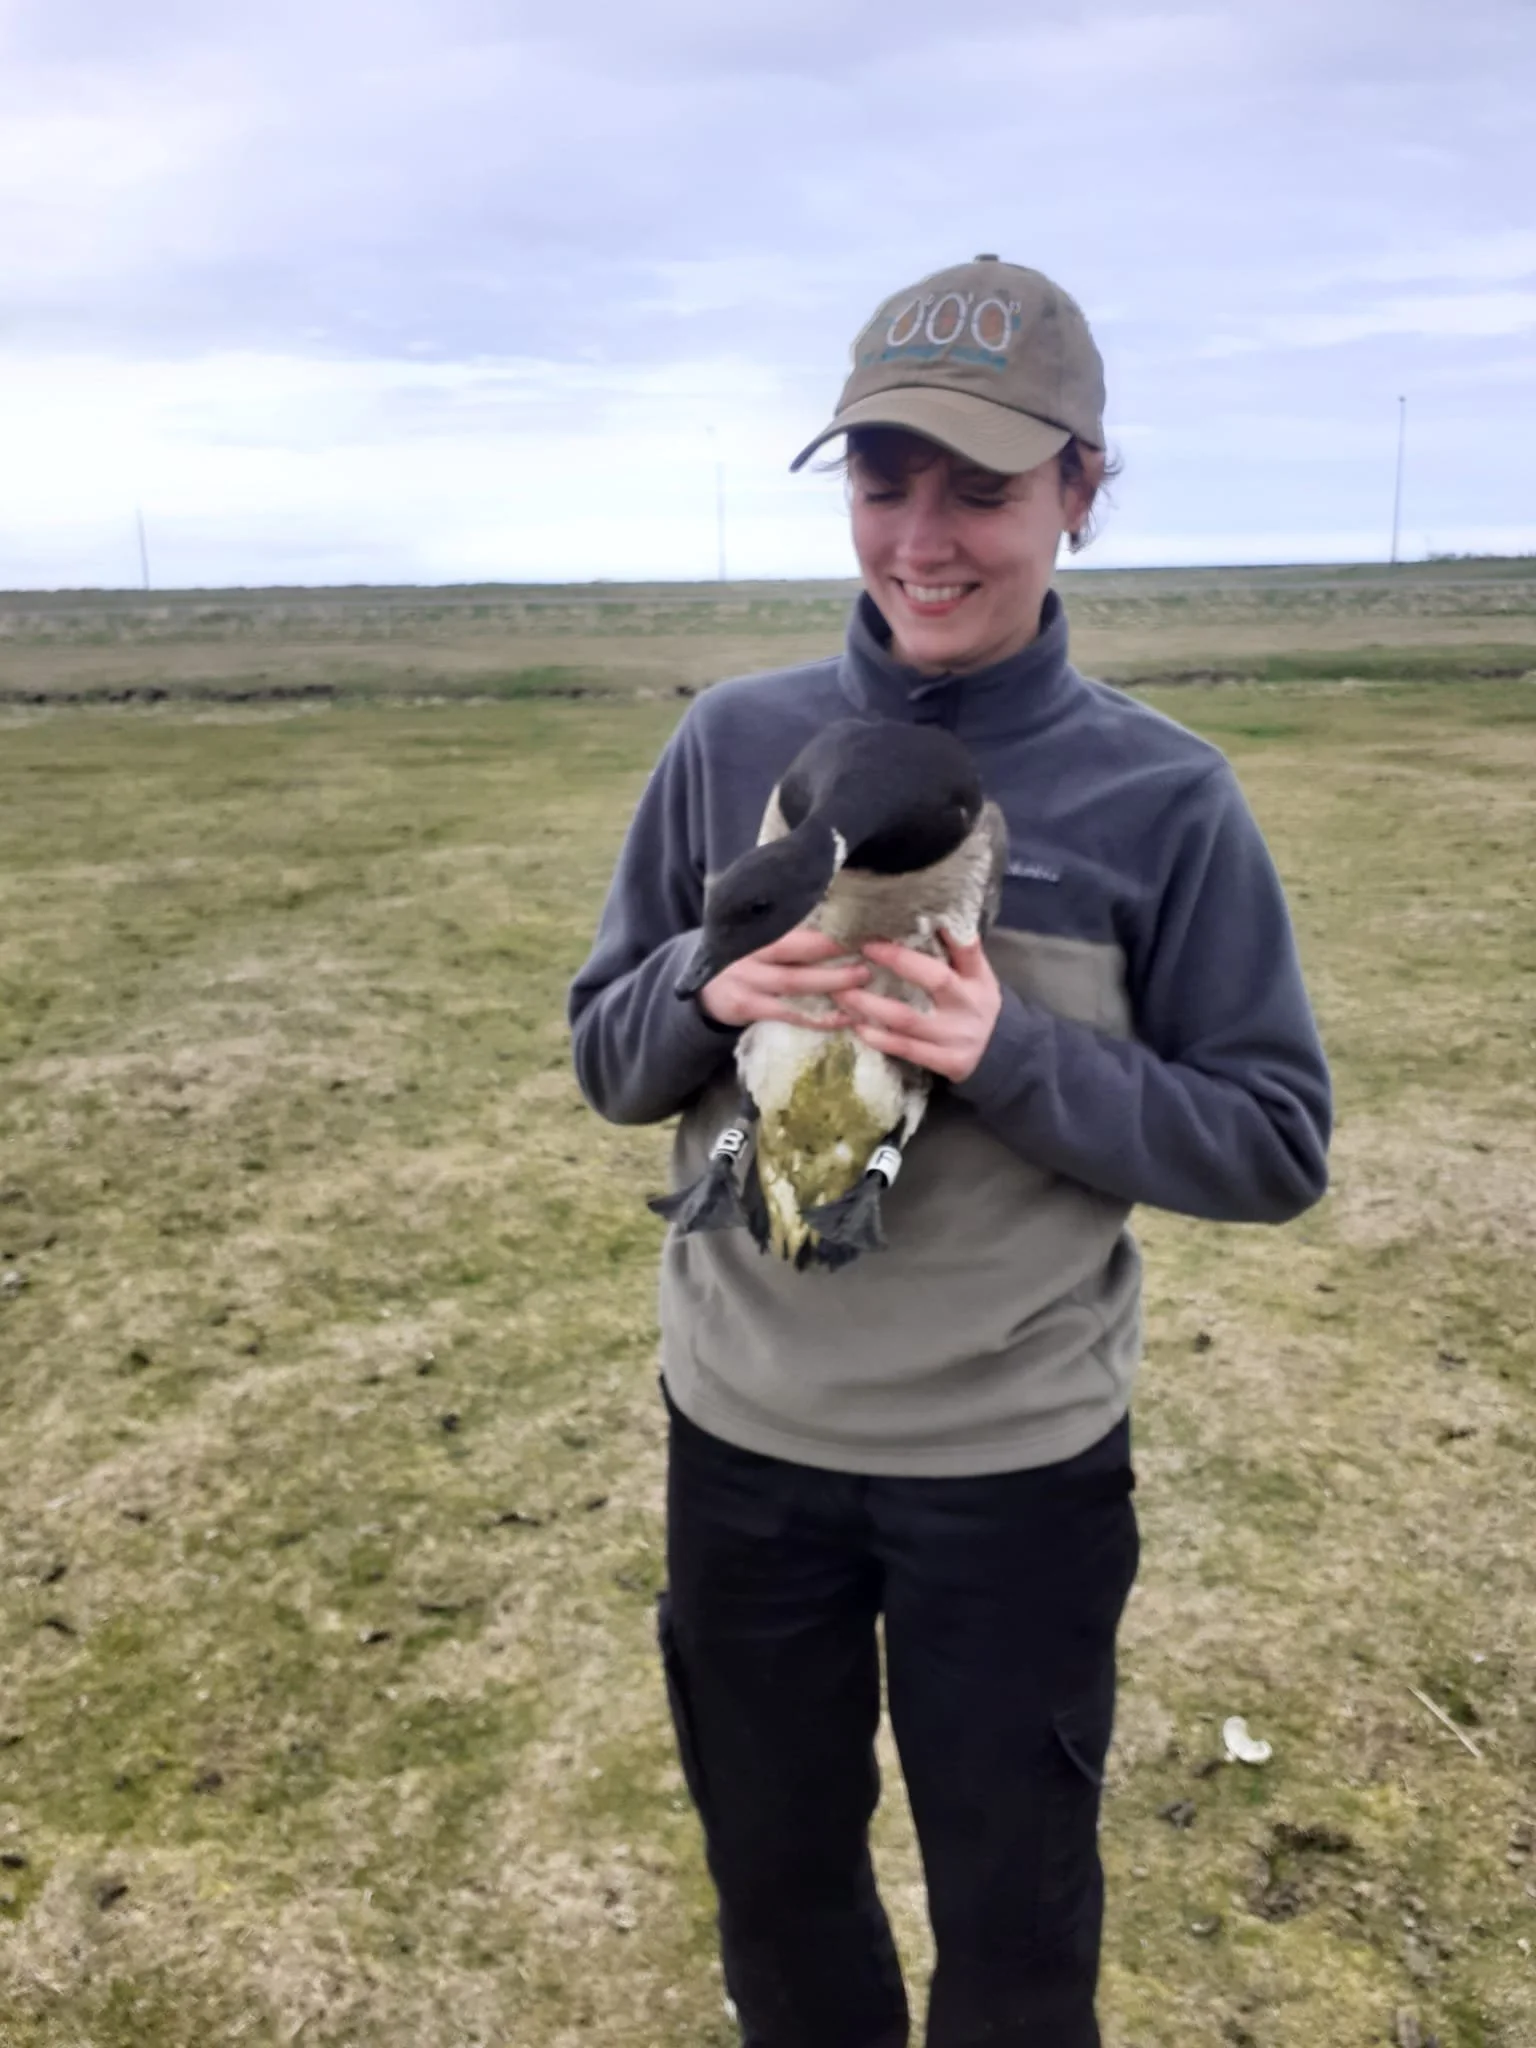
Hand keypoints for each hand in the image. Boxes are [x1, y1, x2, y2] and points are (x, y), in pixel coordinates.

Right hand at [697, 927, 870, 1030]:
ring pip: (793, 984)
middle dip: (831, 949)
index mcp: (751, 929)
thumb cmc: (743, 955)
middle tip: (868, 950)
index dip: (823, 926)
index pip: (790, 923)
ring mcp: (746, 982)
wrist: (703, 988)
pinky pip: (790, 1014)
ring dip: (831, 983)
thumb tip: (838, 910)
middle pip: (792, 950)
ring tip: (863, 980)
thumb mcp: (753, 934)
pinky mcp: (747, 1007)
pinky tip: (845, 1017)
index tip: (857, 924)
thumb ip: (784, 926)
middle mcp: (747, 952)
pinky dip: (819, 1017)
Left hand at [839, 928, 1002, 1082]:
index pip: (968, 948)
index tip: (916, 915)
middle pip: (936, 978)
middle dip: (899, 960)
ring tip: (842, 992)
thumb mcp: (975, 977)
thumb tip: (924, 918)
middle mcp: (968, 1004)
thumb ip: (953, 952)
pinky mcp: (946, 1061)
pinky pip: (905, 1048)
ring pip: (907, 1017)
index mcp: (977, 978)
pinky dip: (878, 1037)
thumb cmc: (973, 1004)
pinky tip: (856, 1025)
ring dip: (870, 1004)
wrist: (998, 1054)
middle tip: (864, 948)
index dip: (947, 932)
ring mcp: (956, 1035)